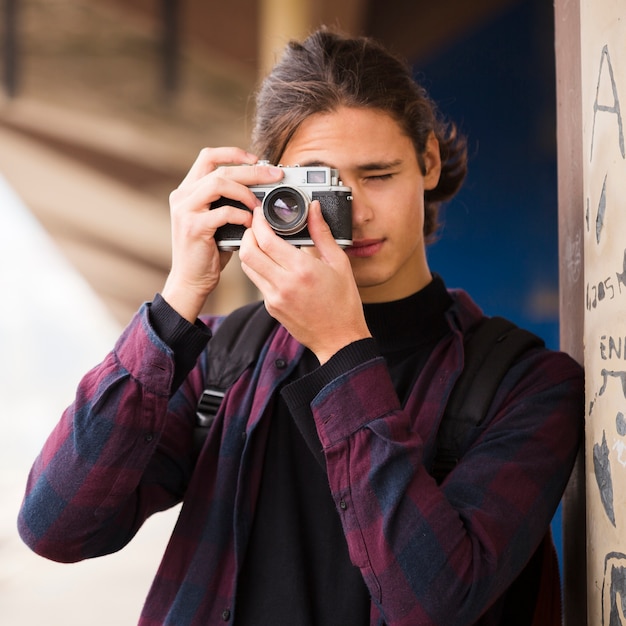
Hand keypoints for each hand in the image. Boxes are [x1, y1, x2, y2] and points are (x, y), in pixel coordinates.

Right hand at [161, 147, 283, 320]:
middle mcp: (183, 196)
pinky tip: (250, 223)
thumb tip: (260, 190)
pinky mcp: (193, 227)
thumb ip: (229, 202)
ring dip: (245, 191)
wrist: (192, 280)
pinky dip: (240, 215)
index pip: (208, 156)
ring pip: (218, 184)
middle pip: (220, 169)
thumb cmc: (209, 251)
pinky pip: (222, 212)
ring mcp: (185, 210)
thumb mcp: (218, 220)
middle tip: (275, 175)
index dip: (233, 153)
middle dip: (252, 170)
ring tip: (259, 204)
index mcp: (189, 190)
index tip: (257, 158)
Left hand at [239, 201, 370, 363]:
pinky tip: (273, 264)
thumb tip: (314, 210)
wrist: (339, 339)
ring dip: (250, 250)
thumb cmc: (343, 303)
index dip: (258, 222)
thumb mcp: (338, 263)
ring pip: (247, 267)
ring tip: (263, 242)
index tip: (260, 213)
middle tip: (257, 226)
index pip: (266, 240)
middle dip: (248, 233)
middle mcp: (283, 284)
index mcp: (302, 270)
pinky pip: (257, 282)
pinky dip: (260, 268)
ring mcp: (274, 298)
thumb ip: (322, 233)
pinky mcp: (270, 307)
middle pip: (248, 252)